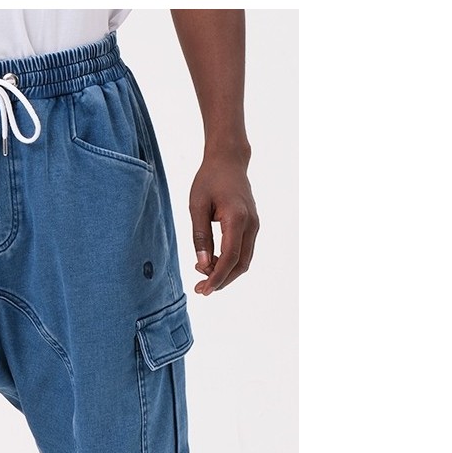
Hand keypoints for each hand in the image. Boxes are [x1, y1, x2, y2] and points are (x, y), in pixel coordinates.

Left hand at [189, 151, 258, 295]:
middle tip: (200, 288)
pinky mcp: (252, 227)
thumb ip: (200, 236)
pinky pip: (243, 252)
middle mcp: (251, 224)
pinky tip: (211, 260)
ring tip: (202, 271)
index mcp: (237, 218)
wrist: (229, 161)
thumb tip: (202, 264)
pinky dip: (229, 262)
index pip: (230, 257)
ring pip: (243, 261)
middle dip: (221, 280)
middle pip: (240, 265)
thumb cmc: (209, 180)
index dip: (217, 277)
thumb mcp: (197, 206)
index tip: (203, 290)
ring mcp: (254, 226)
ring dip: (225, 272)